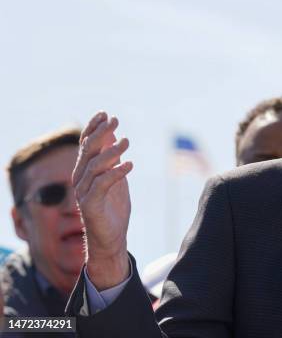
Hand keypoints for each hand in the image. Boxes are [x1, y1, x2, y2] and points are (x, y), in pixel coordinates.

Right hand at [73, 111, 132, 289]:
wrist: (111, 238)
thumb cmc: (113, 207)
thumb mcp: (116, 177)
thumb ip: (113, 158)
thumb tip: (114, 134)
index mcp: (85, 170)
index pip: (86, 144)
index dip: (93, 127)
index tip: (105, 113)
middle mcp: (81, 179)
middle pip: (88, 151)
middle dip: (100, 133)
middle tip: (115, 120)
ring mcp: (84, 192)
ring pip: (95, 166)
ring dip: (111, 152)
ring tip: (127, 142)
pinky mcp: (91, 206)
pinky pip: (102, 185)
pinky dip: (115, 173)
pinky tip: (129, 165)